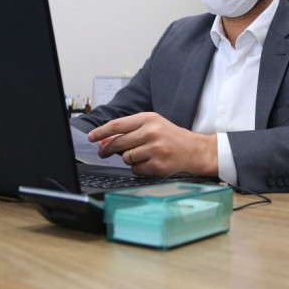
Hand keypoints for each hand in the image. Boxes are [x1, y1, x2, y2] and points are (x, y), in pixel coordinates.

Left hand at [87, 112, 217, 177]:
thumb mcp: (155, 125)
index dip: (101, 132)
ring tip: (143, 155)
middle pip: (118, 143)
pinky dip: (139, 168)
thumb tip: (106, 140)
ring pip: (126, 157)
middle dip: (107, 150)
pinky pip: (136, 169)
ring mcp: (154, 149)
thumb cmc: (174, 138)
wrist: (197, 151)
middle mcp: (151, 132)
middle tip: (103, 153)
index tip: (91, 137)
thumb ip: (132, 130)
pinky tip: (150, 163)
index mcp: (149, 118)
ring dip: (129, 159)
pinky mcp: (157, 165)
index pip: (117, 125)